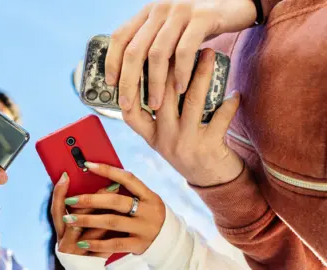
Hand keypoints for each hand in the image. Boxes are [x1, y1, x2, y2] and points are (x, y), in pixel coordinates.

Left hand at [61, 162, 165, 254]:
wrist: (168, 241)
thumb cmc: (149, 215)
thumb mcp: (145, 200)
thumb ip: (128, 192)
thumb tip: (101, 179)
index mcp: (149, 195)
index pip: (128, 178)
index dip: (108, 170)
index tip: (88, 165)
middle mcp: (148, 211)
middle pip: (116, 201)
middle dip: (90, 200)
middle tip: (71, 199)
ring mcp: (143, 228)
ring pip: (112, 222)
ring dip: (88, 220)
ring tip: (70, 219)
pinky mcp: (139, 245)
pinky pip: (114, 244)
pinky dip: (97, 243)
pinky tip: (82, 242)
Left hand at [105, 0, 255, 109]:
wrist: (238, 3)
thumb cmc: (201, 24)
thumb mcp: (172, 29)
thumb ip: (154, 43)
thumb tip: (134, 77)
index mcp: (148, 13)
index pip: (120, 36)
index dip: (112, 61)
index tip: (110, 83)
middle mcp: (160, 10)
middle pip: (134, 49)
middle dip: (128, 81)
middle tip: (126, 103)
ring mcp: (180, 12)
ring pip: (157, 53)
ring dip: (154, 83)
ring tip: (155, 104)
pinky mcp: (202, 18)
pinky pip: (185, 51)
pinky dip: (180, 73)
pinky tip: (180, 88)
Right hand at [124, 49, 242, 186]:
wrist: (212, 182)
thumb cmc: (189, 152)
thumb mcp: (166, 139)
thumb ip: (159, 116)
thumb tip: (162, 74)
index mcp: (151, 137)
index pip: (130, 112)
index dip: (131, 88)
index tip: (139, 62)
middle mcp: (164, 140)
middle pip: (163, 96)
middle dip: (173, 66)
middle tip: (182, 43)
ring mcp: (185, 144)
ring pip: (191, 101)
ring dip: (202, 74)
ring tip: (210, 54)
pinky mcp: (209, 147)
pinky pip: (220, 118)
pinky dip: (230, 104)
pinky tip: (235, 93)